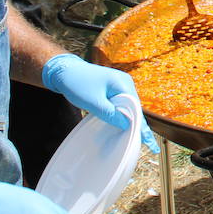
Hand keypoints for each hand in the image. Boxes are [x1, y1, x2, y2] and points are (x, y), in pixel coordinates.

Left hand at [42, 54, 156, 152]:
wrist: (65, 71)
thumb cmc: (78, 84)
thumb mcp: (94, 103)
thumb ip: (111, 114)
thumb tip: (127, 125)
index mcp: (123, 83)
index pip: (136, 107)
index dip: (141, 125)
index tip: (148, 140)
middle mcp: (125, 82)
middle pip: (134, 106)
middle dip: (138, 123)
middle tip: (146, 143)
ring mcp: (119, 84)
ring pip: (127, 105)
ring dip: (129, 118)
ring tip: (138, 136)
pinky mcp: (112, 87)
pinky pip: (121, 103)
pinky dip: (122, 113)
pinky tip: (124, 122)